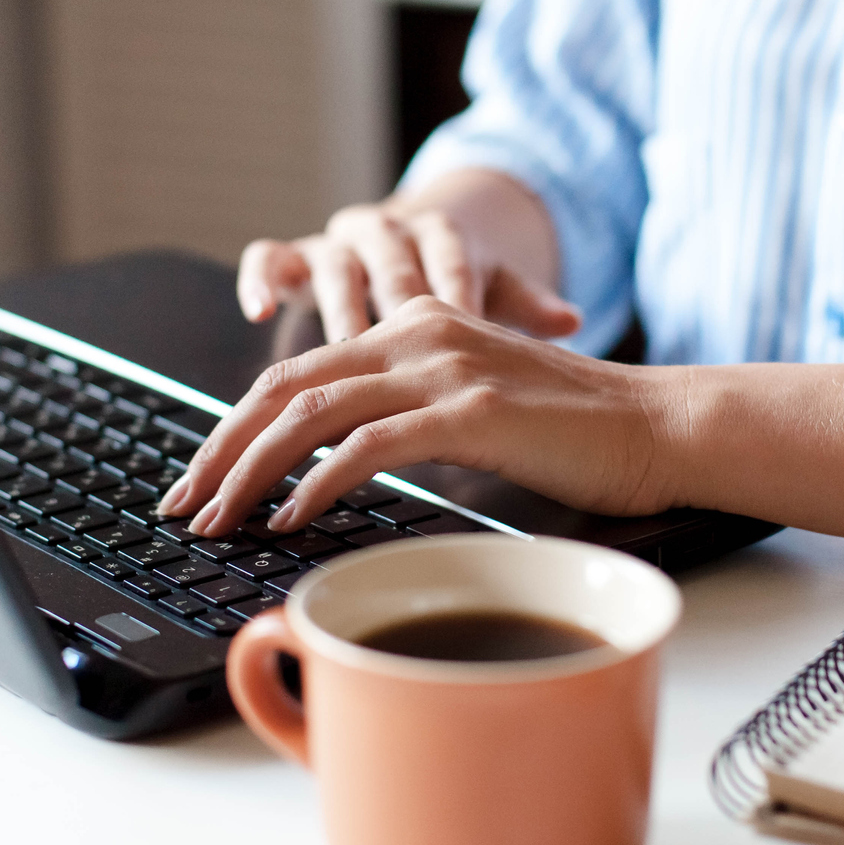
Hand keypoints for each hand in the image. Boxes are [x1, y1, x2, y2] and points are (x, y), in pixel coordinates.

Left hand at [158, 297, 687, 536]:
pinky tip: (290, 519)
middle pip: (285, 386)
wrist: (660, 426)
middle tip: (183, 503)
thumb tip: (340, 466)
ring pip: (312, 412)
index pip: (298, 372)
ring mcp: (444, 368)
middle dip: (220, 449)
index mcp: (416, 325)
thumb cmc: (576, 434)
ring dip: (250, 471)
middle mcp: (419, 332)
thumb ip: (412, 414)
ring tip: (218, 520)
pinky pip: (367, 446)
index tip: (202, 477)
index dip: (236, 426)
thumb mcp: (477, 407)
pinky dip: (316, 484)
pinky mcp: (470, 412)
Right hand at [236, 181, 580, 343]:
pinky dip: (261, 279)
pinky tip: (258, 311)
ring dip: (338, 301)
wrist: (402, 250)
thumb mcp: (492, 290)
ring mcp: (335, 242)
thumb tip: (572, 320)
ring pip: (333, 261)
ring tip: (345, 340)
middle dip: (397, 302)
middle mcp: (386, 230)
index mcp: (441, 232)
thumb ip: (526, 305)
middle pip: (392, 263)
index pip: (453, 259)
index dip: (459, 292)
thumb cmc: (451, 283)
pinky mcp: (291, 256)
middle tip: (407, 345)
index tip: (469, 331)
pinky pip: (269, 258)